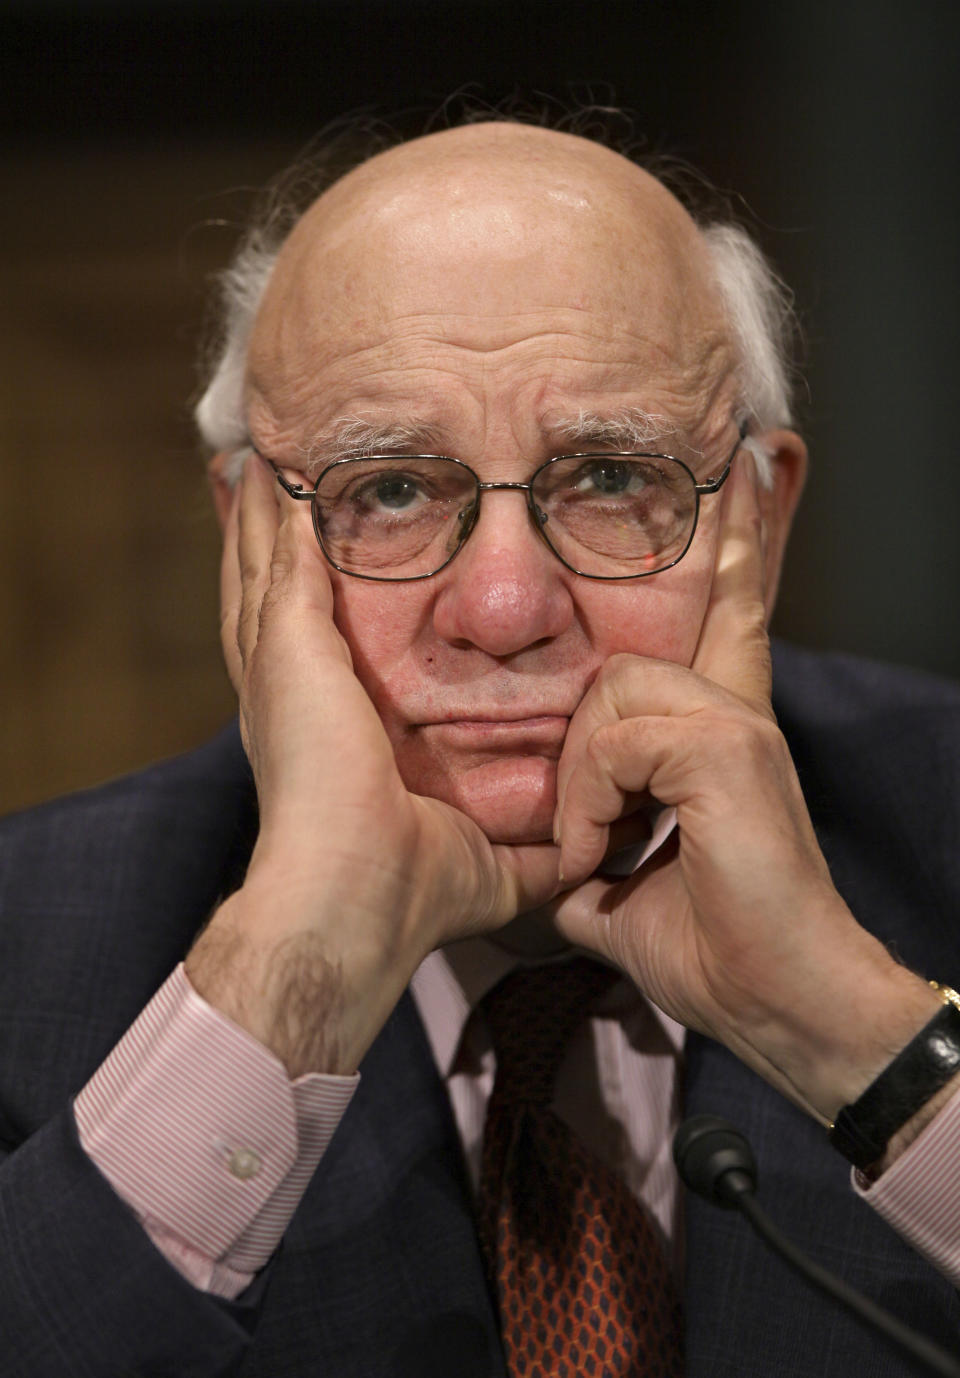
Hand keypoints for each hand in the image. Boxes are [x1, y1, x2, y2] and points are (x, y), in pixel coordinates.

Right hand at [187, 456, 560, 1073]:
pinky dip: (282, 512)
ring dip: (269, 511)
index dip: (308, 596)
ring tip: (271, 457)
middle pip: (271, 587)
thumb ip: (535, 845)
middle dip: (273, 535)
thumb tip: (587, 854)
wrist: (351, 908)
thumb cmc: (406, 894)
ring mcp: (280, 667)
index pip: (310, 641)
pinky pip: (283, 557)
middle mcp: (286, 689)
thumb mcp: (487, 858)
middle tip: (275, 477)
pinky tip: (286, 468)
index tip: (318, 555)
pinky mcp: (291, 648)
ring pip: (266, 563)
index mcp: (321, 727)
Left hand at [547, 455, 938, 1120]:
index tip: (743, 470)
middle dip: (585, 746)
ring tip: (593, 850)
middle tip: (587, 833)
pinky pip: (616, 740)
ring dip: (580, 783)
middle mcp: (731, 707)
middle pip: (626, 663)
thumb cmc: (713, 948)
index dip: (733, 548)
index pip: (726, 614)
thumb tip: (546, 854)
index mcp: (716, 731)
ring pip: (611, 695)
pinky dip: (590, 802)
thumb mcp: (623, 882)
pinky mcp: (729, 747)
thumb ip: (586, 841)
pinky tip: (604, 851)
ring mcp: (734, 721)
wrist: (777, 1002)